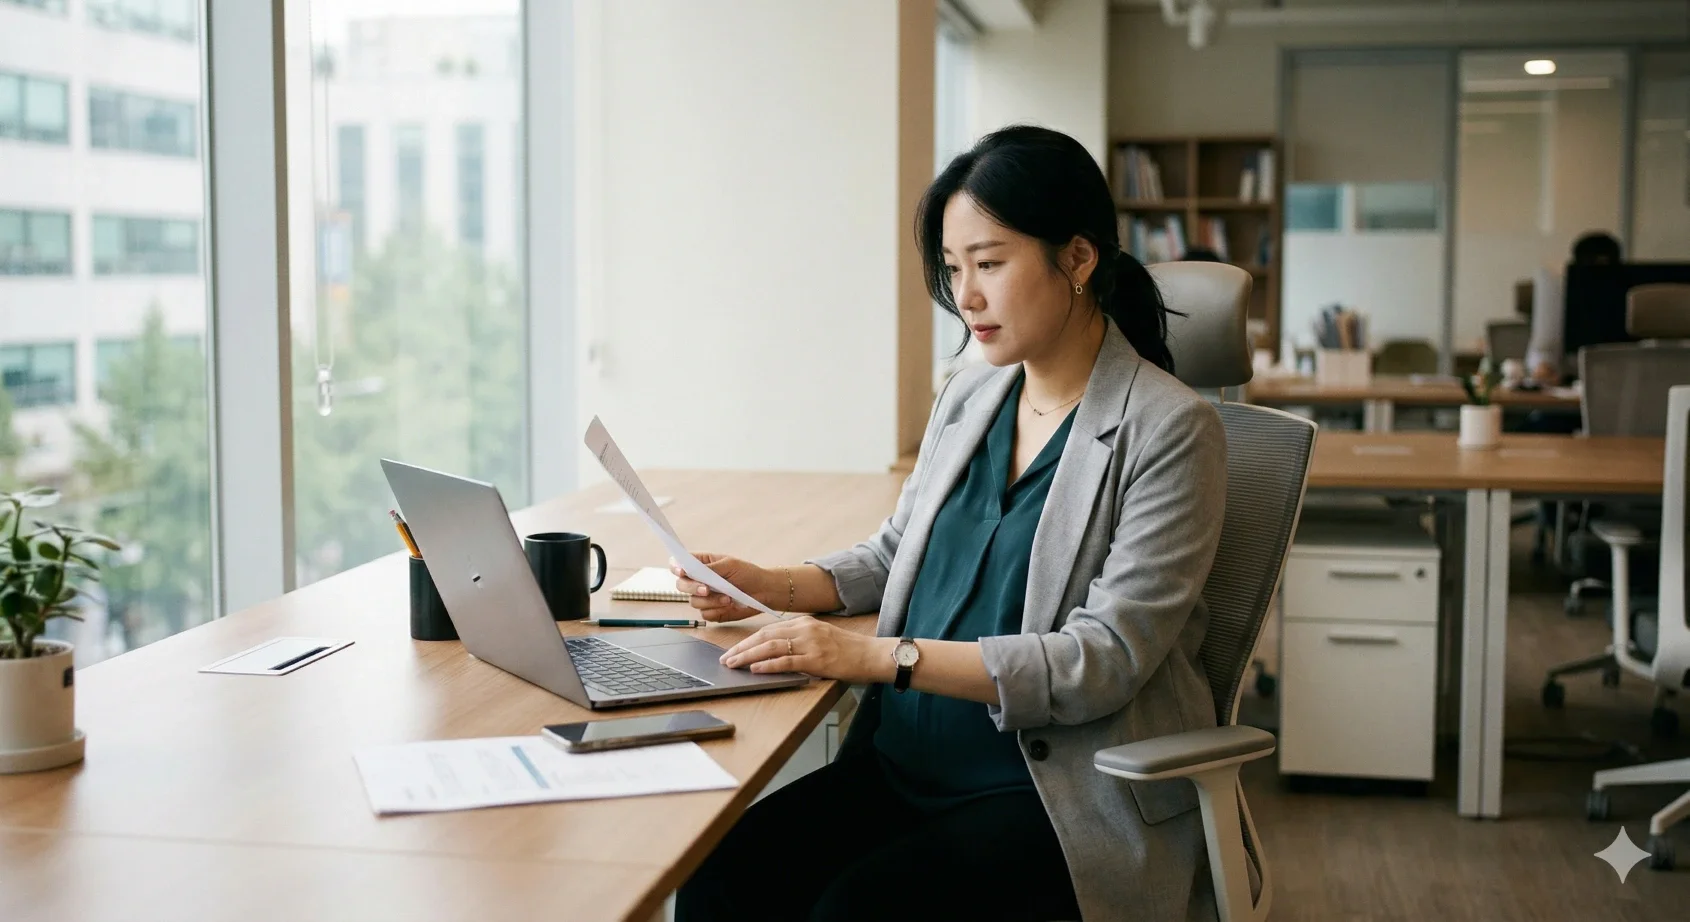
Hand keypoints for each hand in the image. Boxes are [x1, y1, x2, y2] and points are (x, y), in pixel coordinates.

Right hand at [670, 553, 775, 622]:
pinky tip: (729, 604)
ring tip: (728, 597)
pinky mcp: (712, 611)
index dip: (676, 567)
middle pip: (681, 585)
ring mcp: (704, 597)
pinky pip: (705, 614)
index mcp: (701, 565)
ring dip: (710, 601)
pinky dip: (716, 610)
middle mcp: (699, 581)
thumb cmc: (748, 573)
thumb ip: (709, 569)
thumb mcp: (730, 565)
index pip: (679, 564)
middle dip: (692, 588)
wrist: (764, 591)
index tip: (682, 571)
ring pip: (693, 602)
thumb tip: (690, 569)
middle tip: (706, 589)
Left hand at [718, 615, 892, 683]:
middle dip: (742, 648)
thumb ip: (799, 641)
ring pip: (771, 647)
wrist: (873, 655)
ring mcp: (811, 643)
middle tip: (726, 659)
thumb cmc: (849, 650)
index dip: (748, 640)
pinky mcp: (817, 659)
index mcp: (805, 623)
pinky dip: (768, 665)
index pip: (768, 629)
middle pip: (765, 636)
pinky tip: (756, 670)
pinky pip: (787, 661)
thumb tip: (774, 653)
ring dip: (748, 656)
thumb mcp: (821, 638)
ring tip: (733, 665)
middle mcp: (805, 629)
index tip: (733, 650)